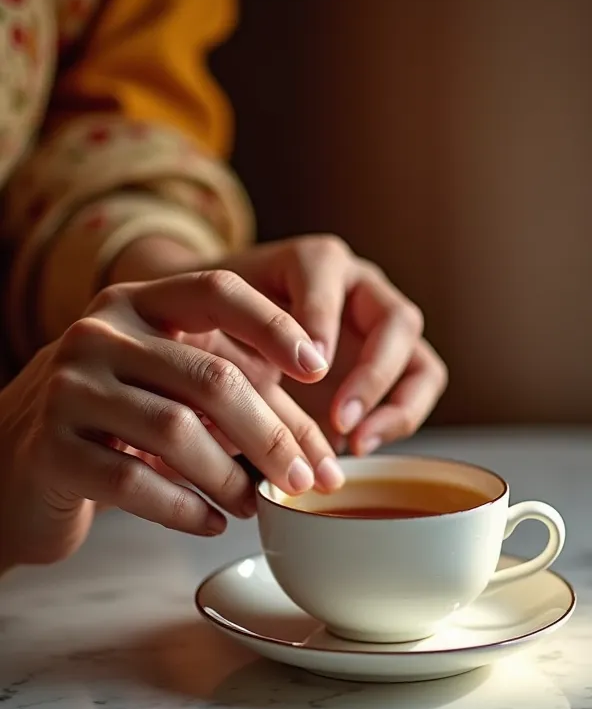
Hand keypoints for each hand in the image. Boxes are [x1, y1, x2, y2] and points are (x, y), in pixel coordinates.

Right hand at [0, 271, 342, 569]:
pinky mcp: (52, 447)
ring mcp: (68, 388)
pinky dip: (185, 509)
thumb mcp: (172, 393)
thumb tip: (321, 457)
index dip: (274, 325)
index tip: (320, 369)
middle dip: (270, 435)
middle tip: (303, 479)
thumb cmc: (110, 425)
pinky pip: (135, 481)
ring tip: (255, 505)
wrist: (12, 467)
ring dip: (230, 478)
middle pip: (210, 377)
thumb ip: (243, 404)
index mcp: (134, 303)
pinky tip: (212, 522)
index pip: (216, 290)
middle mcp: (97, 333)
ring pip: (176, 431)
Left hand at [228, 237, 447, 453]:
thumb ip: (243, 334)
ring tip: (356, 442)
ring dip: (398, 407)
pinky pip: (416, 394)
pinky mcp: (393, 368)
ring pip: (423, 363)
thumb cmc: (223, 319)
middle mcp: (362, 289)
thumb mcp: (219, 315)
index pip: (328, 276)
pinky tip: (353, 446)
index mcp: (316, 262)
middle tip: (339, 418)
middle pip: (399, 321)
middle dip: (373, 374)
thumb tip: (272, 389)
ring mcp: (384, 331)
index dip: (320, 319)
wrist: (226, 326)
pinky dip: (394, 422)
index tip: (308, 368)